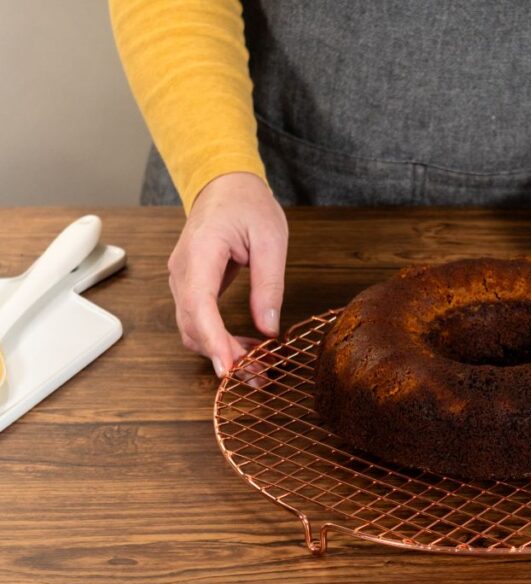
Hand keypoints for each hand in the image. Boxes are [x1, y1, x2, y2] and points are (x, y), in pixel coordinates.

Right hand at [167, 172, 287, 375]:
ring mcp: (182, 279)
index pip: (198, 305)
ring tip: (256, 367)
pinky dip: (218, 338)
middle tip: (258, 374)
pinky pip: (198, 320)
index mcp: (200, 253)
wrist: (225, 185)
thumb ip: (269, 285)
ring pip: (192, 328)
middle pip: (192, 325)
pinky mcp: (190, 286)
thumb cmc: (248, 205)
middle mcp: (182, 270)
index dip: (213, 340)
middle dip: (223, 354)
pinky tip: (245, 347)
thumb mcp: (271, 241)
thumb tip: (268, 328)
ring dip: (221, 351)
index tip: (228, 367)